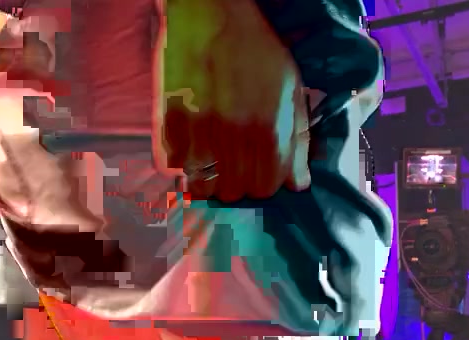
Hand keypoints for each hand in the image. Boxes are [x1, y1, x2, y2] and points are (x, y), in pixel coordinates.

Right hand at [155, 0, 310, 202]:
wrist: (210, 12)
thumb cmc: (257, 49)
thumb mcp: (291, 88)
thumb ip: (298, 140)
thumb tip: (299, 185)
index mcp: (269, 129)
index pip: (266, 187)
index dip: (263, 181)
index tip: (258, 169)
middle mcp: (235, 136)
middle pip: (234, 192)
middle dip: (236, 182)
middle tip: (233, 163)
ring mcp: (200, 131)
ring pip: (202, 187)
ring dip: (207, 179)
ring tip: (210, 160)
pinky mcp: (169, 122)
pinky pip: (173, 166)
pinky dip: (181, 164)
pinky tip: (189, 148)